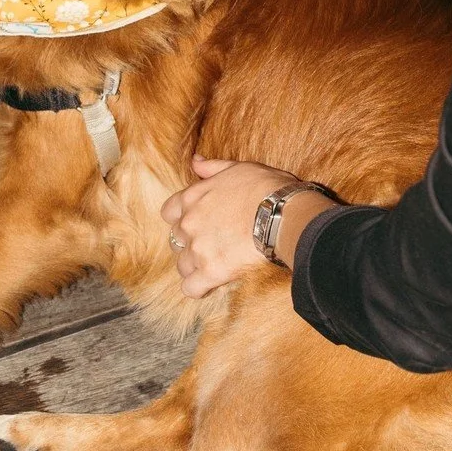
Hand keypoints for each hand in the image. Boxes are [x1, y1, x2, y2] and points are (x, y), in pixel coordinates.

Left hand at [160, 157, 336, 297]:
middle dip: (190, 243)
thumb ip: (211, 167)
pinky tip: (209, 286)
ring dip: (194, 266)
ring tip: (214, 265)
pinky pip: (191, 288)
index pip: (169, 212)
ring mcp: (198, 249)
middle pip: (175, 240)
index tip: (197, 222)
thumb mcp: (237, 168)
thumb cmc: (265, 188)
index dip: (181, 219)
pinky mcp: (210, 272)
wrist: (282, 214)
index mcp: (192, 198)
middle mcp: (189, 224)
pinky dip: (197, 288)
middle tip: (212, 244)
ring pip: (182, 265)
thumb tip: (194, 161)